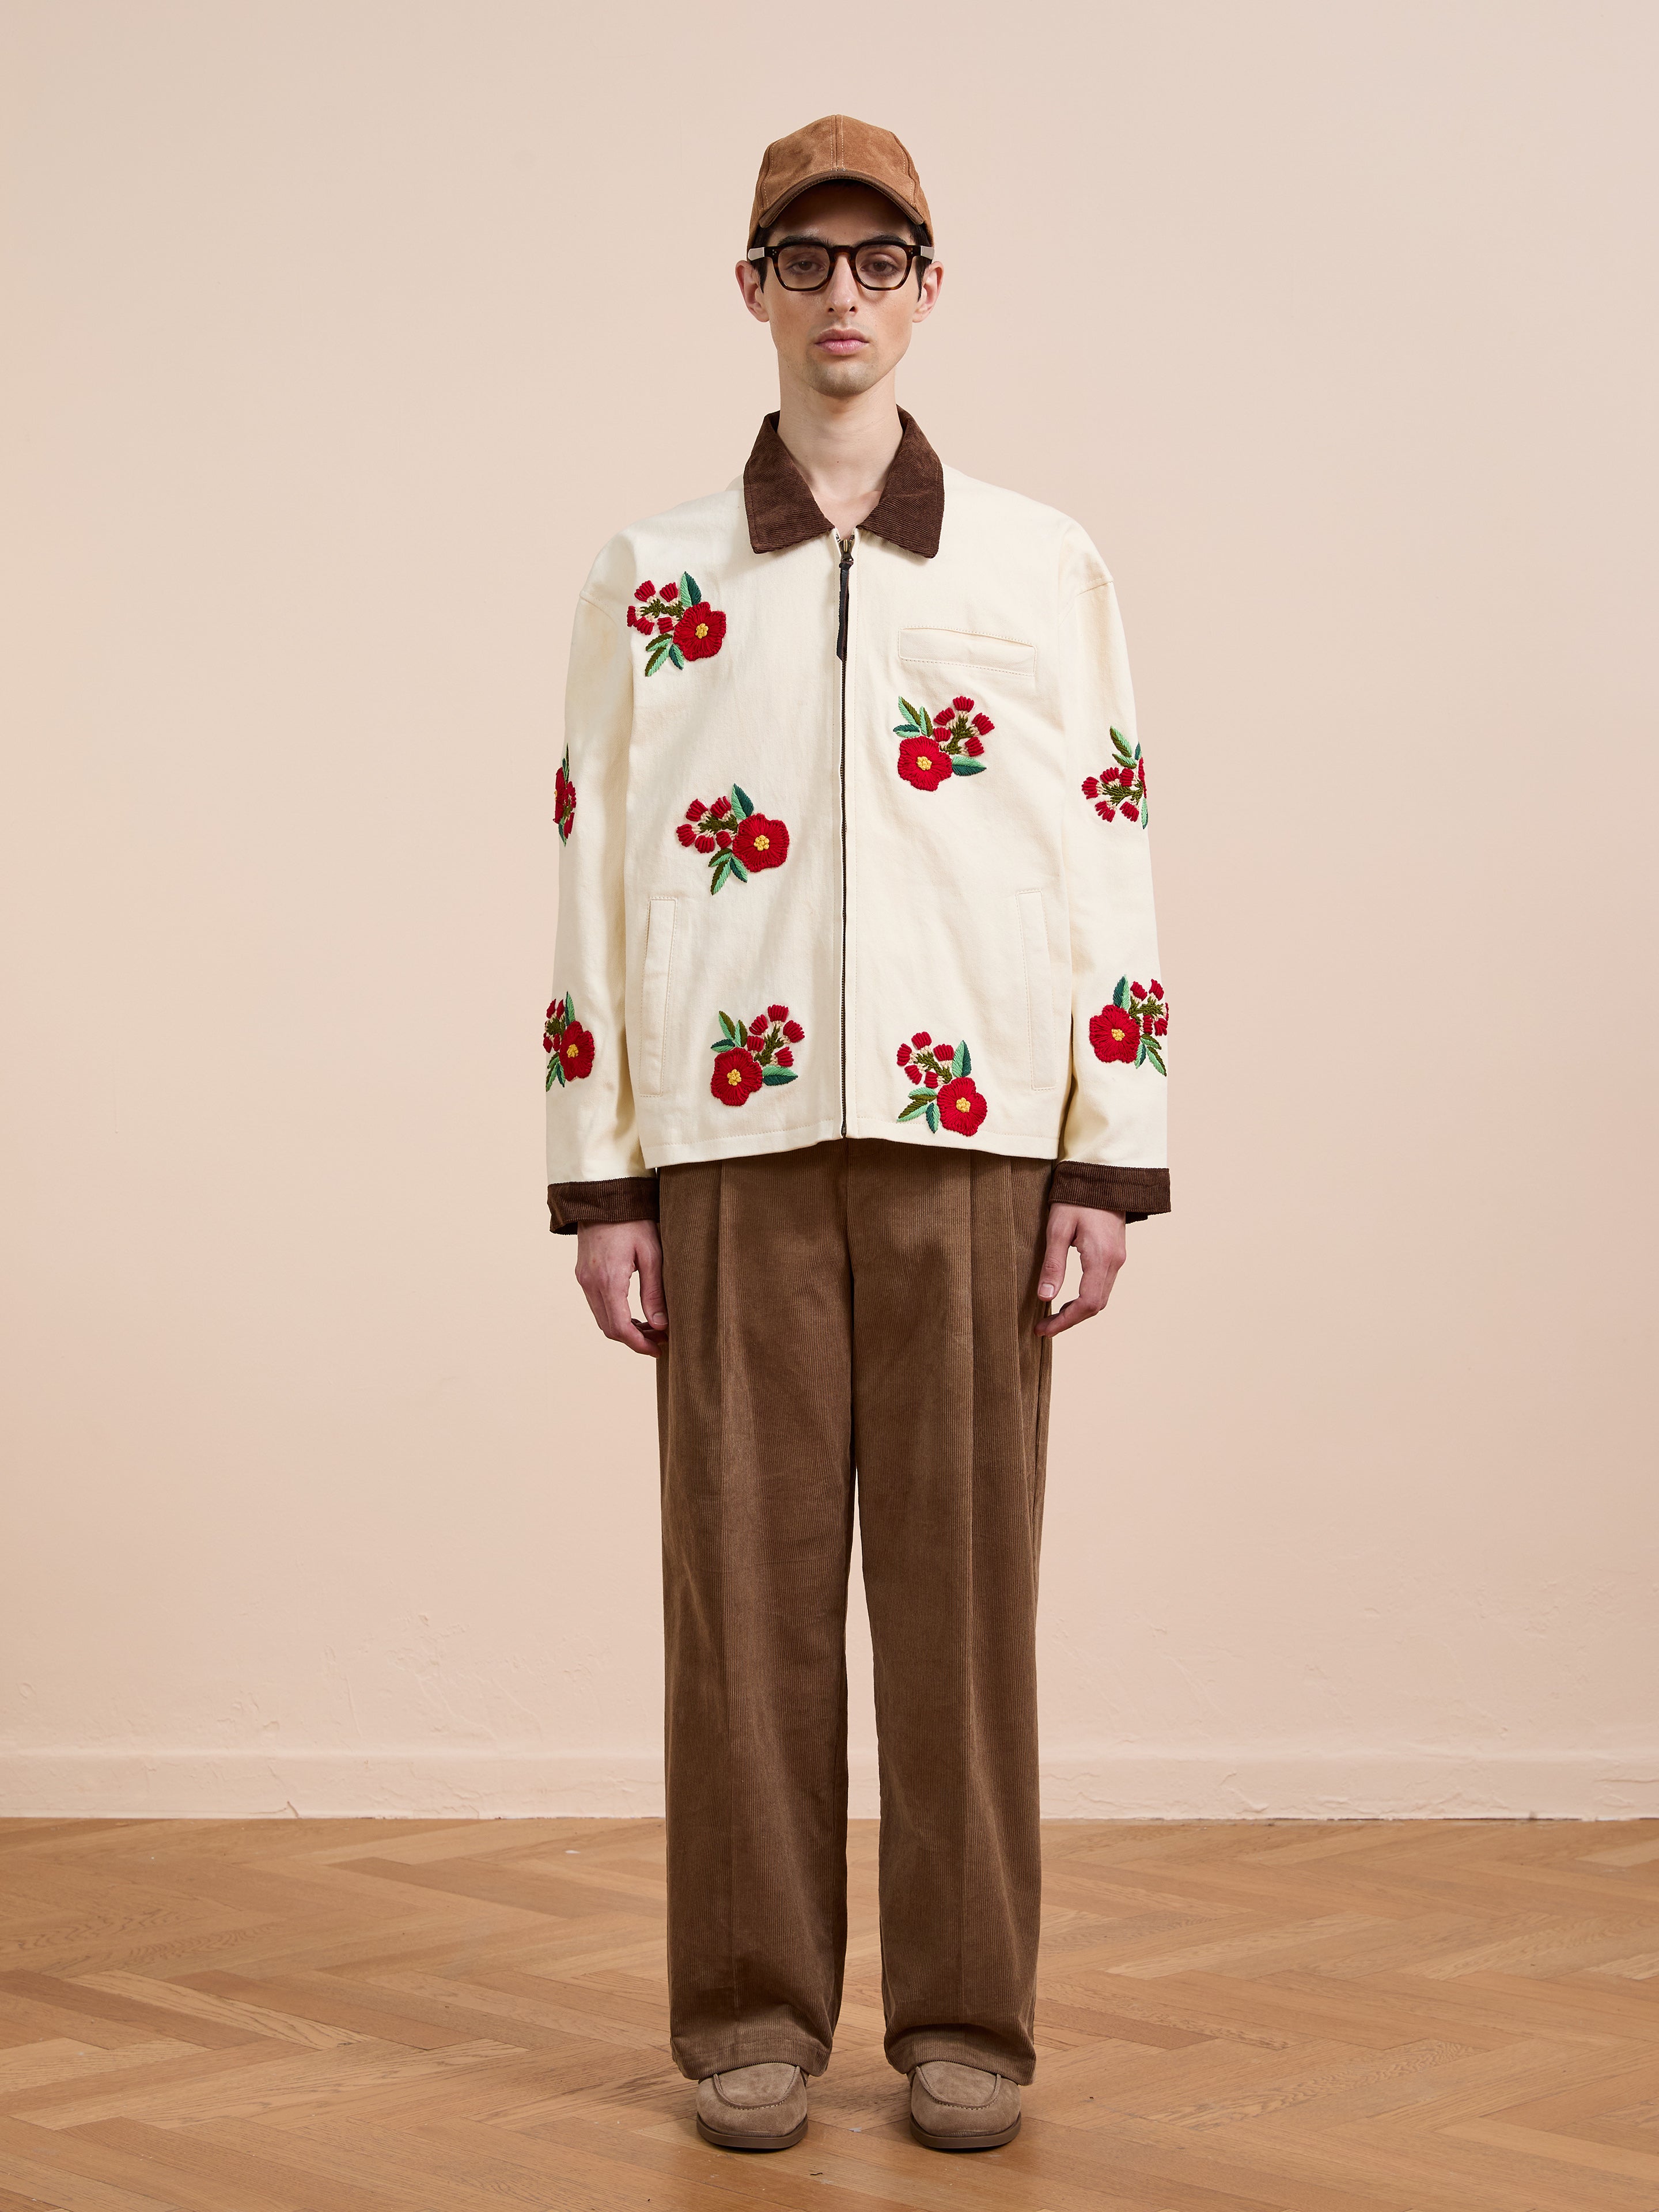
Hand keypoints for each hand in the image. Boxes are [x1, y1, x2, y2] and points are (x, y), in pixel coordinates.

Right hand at [573, 1219, 667, 1356]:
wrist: (604, 1196)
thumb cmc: (633, 1221)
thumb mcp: (651, 1254)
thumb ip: (654, 1292)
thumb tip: (661, 1325)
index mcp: (609, 1280)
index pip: (620, 1328)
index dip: (639, 1344)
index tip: (659, 1349)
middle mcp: (591, 1284)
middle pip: (609, 1329)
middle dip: (634, 1340)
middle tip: (660, 1339)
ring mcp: (583, 1280)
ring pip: (602, 1319)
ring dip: (624, 1329)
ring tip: (651, 1327)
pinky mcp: (582, 1274)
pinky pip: (597, 1305)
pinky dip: (614, 1315)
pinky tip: (634, 1312)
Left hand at [1035, 1202, 1125, 1336]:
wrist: (1104, 1175)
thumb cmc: (1077, 1197)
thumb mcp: (1058, 1228)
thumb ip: (1053, 1264)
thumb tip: (1045, 1296)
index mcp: (1100, 1258)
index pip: (1086, 1304)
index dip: (1064, 1321)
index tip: (1043, 1329)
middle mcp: (1114, 1262)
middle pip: (1095, 1305)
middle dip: (1070, 1319)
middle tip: (1044, 1326)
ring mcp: (1118, 1258)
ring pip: (1101, 1297)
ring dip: (1078, 1310)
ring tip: (1053, 1315)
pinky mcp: (1116, 1253)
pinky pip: (1103, 1285)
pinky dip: (1086, 1297)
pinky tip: (1069, 1298)